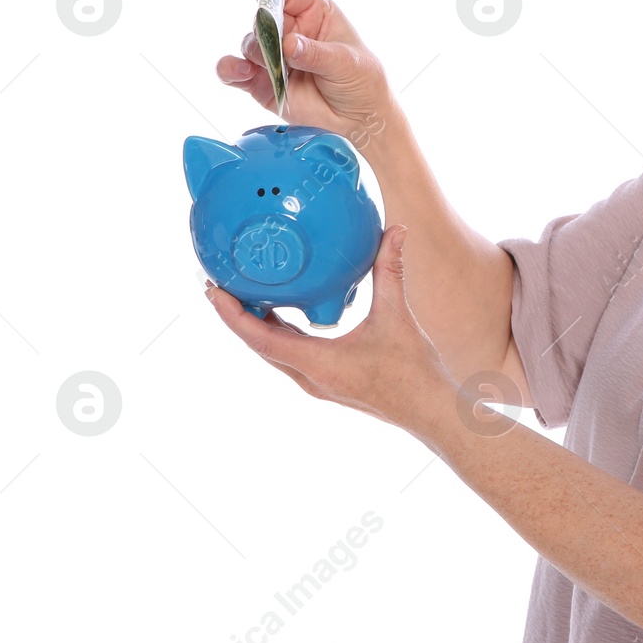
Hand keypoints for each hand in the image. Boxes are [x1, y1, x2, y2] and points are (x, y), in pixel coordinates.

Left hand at [203, 225, 454, 441]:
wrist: (429, 410)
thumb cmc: (413, 372)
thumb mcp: (398, 316)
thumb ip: (391, 270)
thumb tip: (396, 231)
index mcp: (317, 363)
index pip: (259, 338)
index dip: (232, 314)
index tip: (212, 290)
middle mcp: (309, 378)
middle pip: (258, 345)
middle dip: (236, 315)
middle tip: (220, 283)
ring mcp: (317, 383)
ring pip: (274, 351)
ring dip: (256, 325)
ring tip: (245, 294)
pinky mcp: (327, 381)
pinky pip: (291, 355)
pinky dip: (279, 333)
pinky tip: (284, 312)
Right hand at [216, 0, 395, 147]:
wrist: (360, 121)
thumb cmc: (362, 82)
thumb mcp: (346, 62)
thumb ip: (315, 53)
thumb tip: (288, 44)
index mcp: (314, 13)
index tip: (267, 2)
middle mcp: (290, 31)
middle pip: (263, 18)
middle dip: (263, 27)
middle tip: (272, 41)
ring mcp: (275, 56)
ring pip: (250, 44)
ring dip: (255, 51)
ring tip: (270, 64)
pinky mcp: (262, 82)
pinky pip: (236, 72)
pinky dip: (231, 69)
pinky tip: (238, 70)